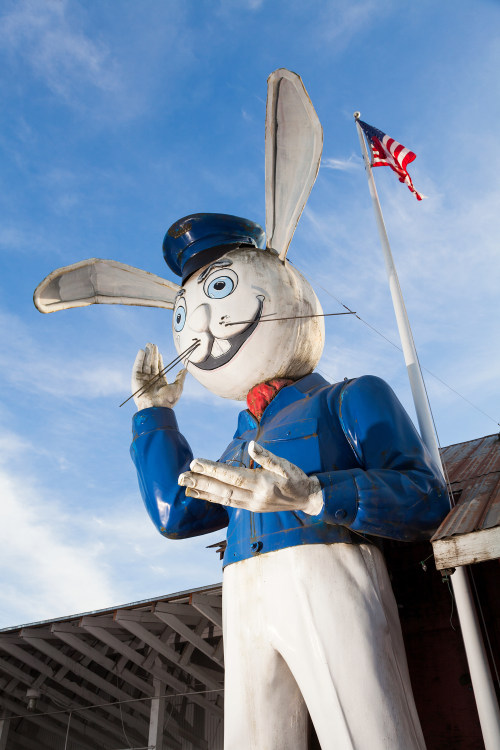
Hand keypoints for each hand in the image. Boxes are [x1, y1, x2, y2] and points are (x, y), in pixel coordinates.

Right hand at [132, 343, 186, 409]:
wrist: (156, 408)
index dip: (158, 359)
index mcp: (160, 382)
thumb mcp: (178, 387)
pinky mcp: (136, 380)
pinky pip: (137, 367)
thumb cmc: (168, 400)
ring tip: (148, 345)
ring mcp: (143, 380)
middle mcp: (151, 380)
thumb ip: (180, 377)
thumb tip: (185, 370)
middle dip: (152, 354)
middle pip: (151, 364)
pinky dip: (139, 359)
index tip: (159, 352)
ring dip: (146, 354)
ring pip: (145, 364)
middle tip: (152, 344)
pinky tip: (141, 351)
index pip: (159, 368)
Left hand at [178, 441, 323, 514]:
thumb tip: (252, 446)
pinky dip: (212, 498)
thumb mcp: (286, 465)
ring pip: (222, 498)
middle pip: (222, 489)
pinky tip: (200, 494)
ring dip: (203, 491)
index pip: (232, 475)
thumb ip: (268, 457)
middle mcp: (253, 497)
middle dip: (201, 482)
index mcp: (262, 484)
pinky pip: (228, 503)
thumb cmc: (297, 479)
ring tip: (185, 486)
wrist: (308, 500)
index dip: (212, 469)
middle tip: (181, 476)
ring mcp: (251, 504)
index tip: (195, 463)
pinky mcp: (250, 507)